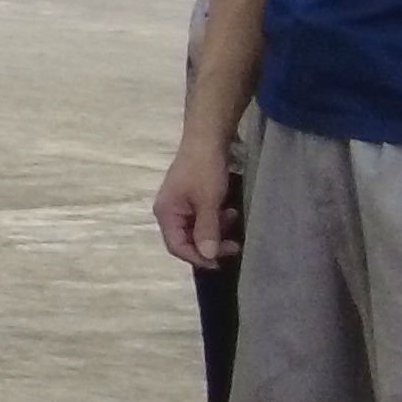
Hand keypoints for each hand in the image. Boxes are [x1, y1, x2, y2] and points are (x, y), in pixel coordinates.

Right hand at [154, 134, 238, 267]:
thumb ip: (207, 230)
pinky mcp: (191, 199)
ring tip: (232, 220)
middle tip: (235, 246)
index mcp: (166, 213)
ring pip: (196, 230)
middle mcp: (169, 212)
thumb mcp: (208, 201)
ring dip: (215, 231)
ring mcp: (180, 205)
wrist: (207, 139)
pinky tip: (228, 210)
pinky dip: (215, 220)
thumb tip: (207, 256)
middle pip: (186, 240)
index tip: (220, 262)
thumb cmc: (205, 170)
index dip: (197, 257)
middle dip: (210, 245)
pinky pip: (201, 219)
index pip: (177, 246)